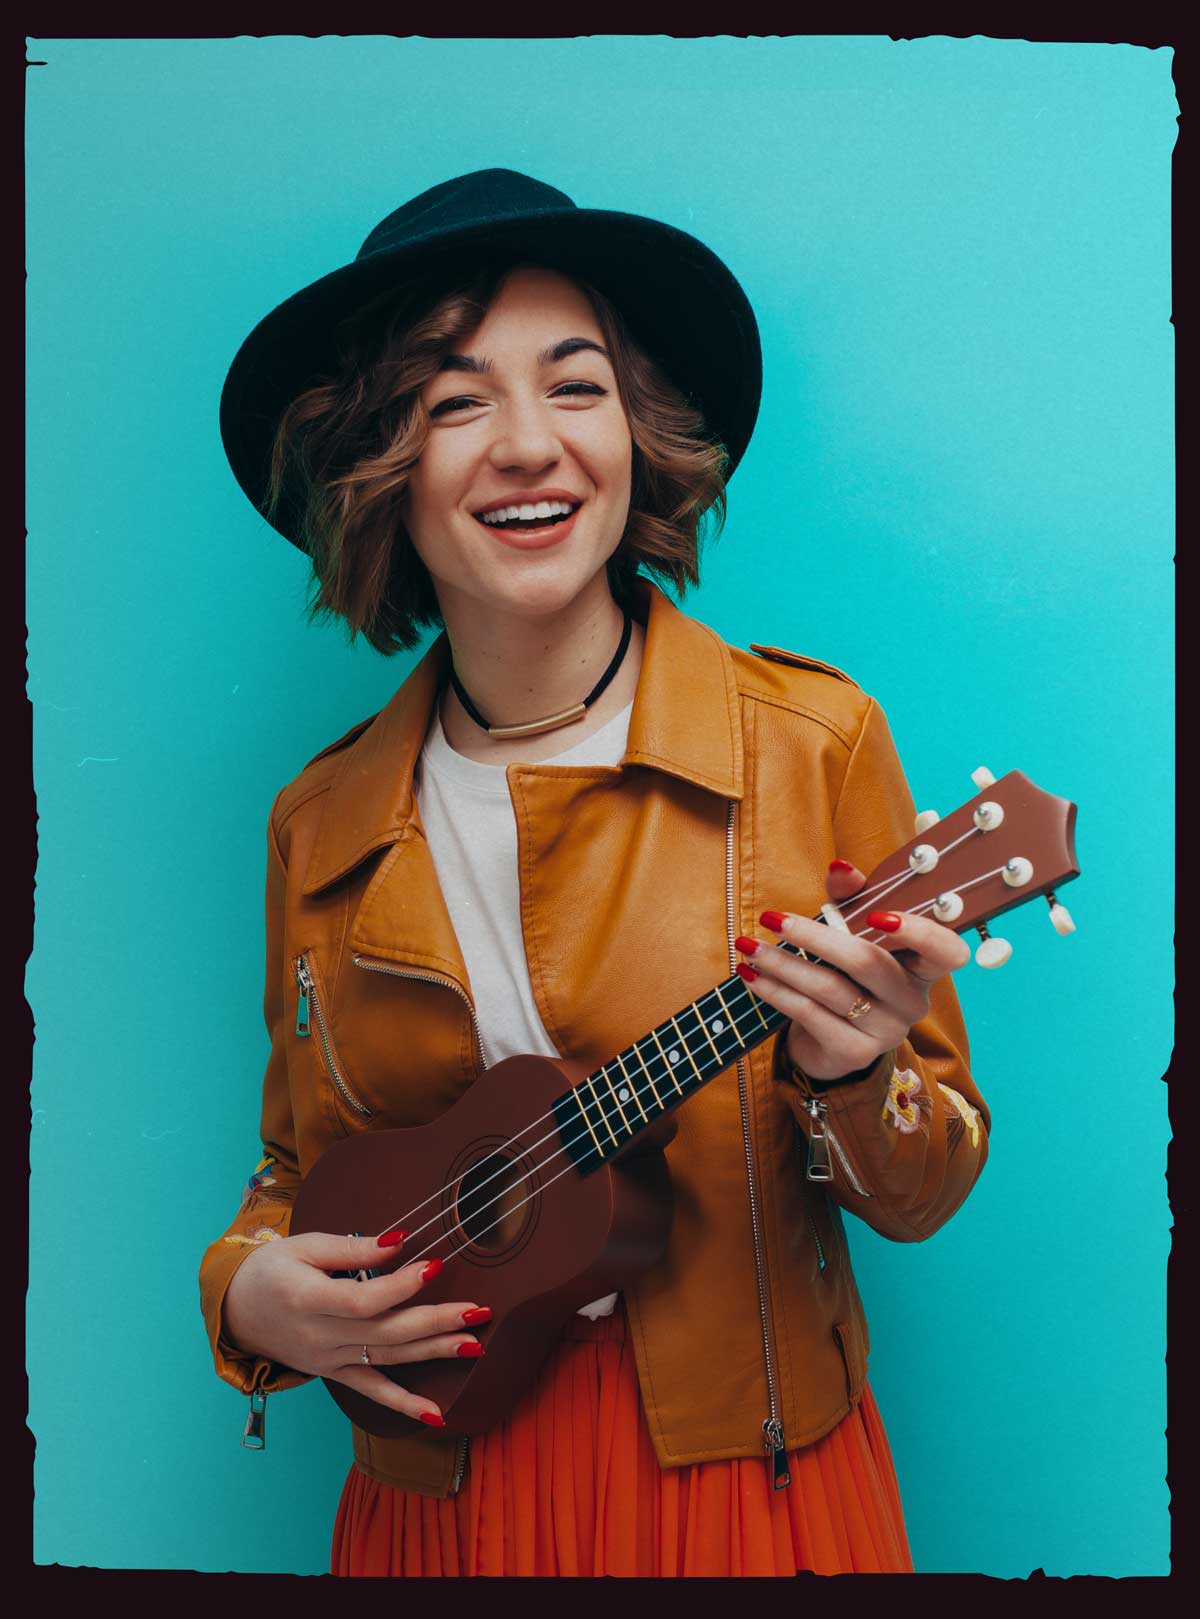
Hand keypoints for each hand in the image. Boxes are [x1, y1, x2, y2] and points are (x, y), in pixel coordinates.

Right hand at [222, 1230, 489, 1424]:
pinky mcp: (332, 1372)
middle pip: (385, 1333)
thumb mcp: (303, 1246)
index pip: (362, 1301)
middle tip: (477, 1311)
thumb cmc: (269, 1269)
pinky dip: (403, 1404)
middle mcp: (319, 1337)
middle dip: (435, 1322)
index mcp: (306, 1300)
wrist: (234, 1311)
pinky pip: (370, 1391)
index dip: (399, 1287)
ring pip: (387, 1360)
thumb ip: (352, 1250)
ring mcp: (327, 1361)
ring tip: (474, 1346)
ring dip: (433, 1353)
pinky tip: (435, 1415)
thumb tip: (399, 1243)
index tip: (434, 1266)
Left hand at [735, 859, 971, 1082]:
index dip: (919, 933)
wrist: (828, 1039)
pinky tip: (752, 976)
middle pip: (867, 963)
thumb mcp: (852, 930)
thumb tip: (840, 867)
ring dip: (783, 963)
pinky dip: (776, 992)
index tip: (877, 916)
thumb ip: (851, 897)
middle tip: (772, 918)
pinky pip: (810, 1015)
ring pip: (830, 989)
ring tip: (749, 946)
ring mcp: (886, 1031)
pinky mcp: (854, 1052)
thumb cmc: (847, 973)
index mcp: (923, 968)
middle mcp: (912, 1002)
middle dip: (813, 936)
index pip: (947, 952)